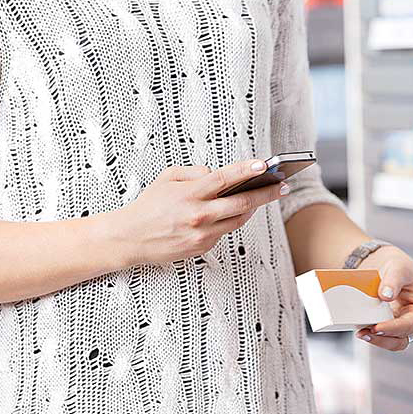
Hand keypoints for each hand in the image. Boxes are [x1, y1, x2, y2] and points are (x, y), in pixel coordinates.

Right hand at [117, 160, 287, 264]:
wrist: (130, 238)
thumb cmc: (148, 206)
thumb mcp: (167, 178)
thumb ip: (194, 172)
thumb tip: (217, 174)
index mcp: (190, 194)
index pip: (225, 179)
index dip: (247, 171)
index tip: (265, 165)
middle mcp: (199, 215)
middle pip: (242, 202)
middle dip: (266, 193)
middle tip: (282, 186)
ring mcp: (202, 234)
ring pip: (238, 220)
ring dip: (252, 208)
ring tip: (263, 196)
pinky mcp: (202, 247)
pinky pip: (224, 232)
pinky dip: (230, 220)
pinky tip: (234, 212)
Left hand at [354, 245, 412, 350]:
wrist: (391, 271)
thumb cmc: (399, 268)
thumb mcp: (398, 268)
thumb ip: (393, 280)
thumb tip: (385, 295)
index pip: (411, 324)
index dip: (394, 328)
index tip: (377, 327)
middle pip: (402, 339)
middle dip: (383, 339)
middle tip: (364, 332)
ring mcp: (404, 329)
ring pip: (393, 343)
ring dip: (376, 341)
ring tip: (361, 332)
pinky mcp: (392, 330)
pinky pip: (384, 339)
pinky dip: (373, 337)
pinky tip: (361, 330)